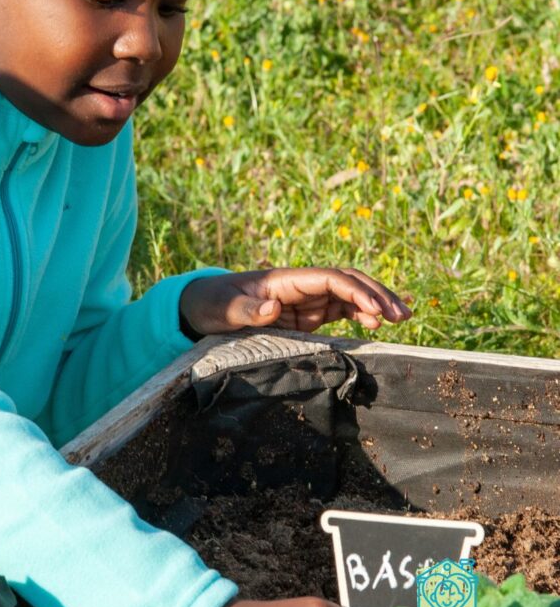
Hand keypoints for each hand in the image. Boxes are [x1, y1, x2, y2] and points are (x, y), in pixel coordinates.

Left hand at [179, 268, 411, 336]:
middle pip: (347, 281)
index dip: (355, 291)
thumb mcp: (222, 309)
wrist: (203, 307)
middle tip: (402, 315)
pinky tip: (376, 327)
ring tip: (401, 320)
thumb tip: (271, 309)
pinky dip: (360, 316)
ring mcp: (304, 300)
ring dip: (375, 304)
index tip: (376, 310)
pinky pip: (339, 311)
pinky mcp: (304, 315)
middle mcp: (300, 286)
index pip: (329, 279)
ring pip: (349, 295)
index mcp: (284, 280)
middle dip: (376, 293)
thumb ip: (244, 311)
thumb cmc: (212, 304)